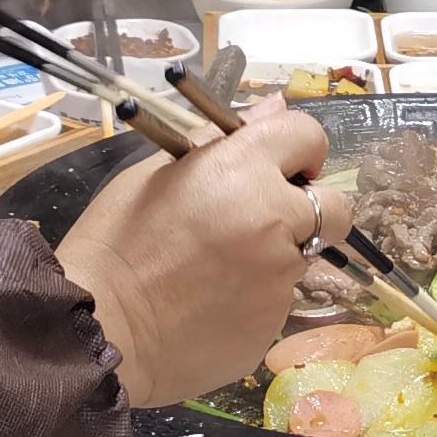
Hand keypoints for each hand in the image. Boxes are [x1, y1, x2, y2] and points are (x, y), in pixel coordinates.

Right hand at [56, 110, 348, 408]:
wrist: (101, 330)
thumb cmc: (113, 243)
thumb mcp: (154, 175)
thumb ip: (221, 141)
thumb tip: (275, 106)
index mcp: (241, 170)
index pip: (307, 135)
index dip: (297, 149)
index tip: (280, 168)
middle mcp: (273, 219)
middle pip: (335, 205)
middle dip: (308, 209)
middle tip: (262, 220)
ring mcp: (279, 276)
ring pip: (306, 255)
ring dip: (277, 254)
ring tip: (217, 268)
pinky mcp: (274, 322)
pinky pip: (279, 298)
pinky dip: (256, 295)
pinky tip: (211, 301)